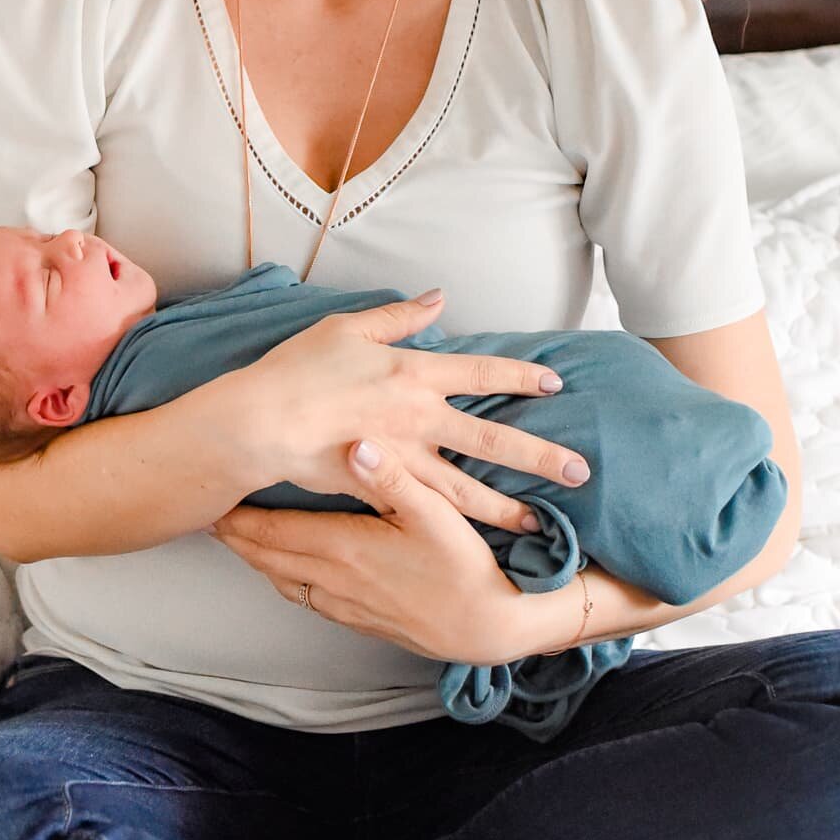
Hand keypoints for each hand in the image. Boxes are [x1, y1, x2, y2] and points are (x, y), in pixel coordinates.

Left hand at [210, 436, 521, 664]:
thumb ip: (392, 478)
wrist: (488, 630)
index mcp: (345, 547)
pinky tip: (285, 574)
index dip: (238, 516)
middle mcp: (334, 579)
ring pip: (282, 580)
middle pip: (268, 556)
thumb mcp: (437, 514)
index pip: (274, 529)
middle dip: (235, 536)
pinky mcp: (360, 621)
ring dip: (256, 559)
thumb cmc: (465, 569)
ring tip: (236, 540)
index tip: (210, 501)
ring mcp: (345, 604)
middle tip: (206, 518)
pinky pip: (306, 599)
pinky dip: (283, 581)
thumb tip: (355, 443)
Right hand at [238, 288, 586, 536]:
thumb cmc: (297, 369)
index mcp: (414, 372)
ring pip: (467, 489)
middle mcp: (419, 418)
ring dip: (507, 506)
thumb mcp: (347, 328)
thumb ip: (398, 317)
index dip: (521, 375)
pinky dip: (455, 527)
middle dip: (539, 456)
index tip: (555, 383)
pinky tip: (476, 541)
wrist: (259, 423)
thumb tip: (438, 299)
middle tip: (580, 471)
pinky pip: (426, 512)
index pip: (482, 372)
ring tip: (541, 523)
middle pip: (492, 438)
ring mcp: (403, 460)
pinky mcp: (380, 492)